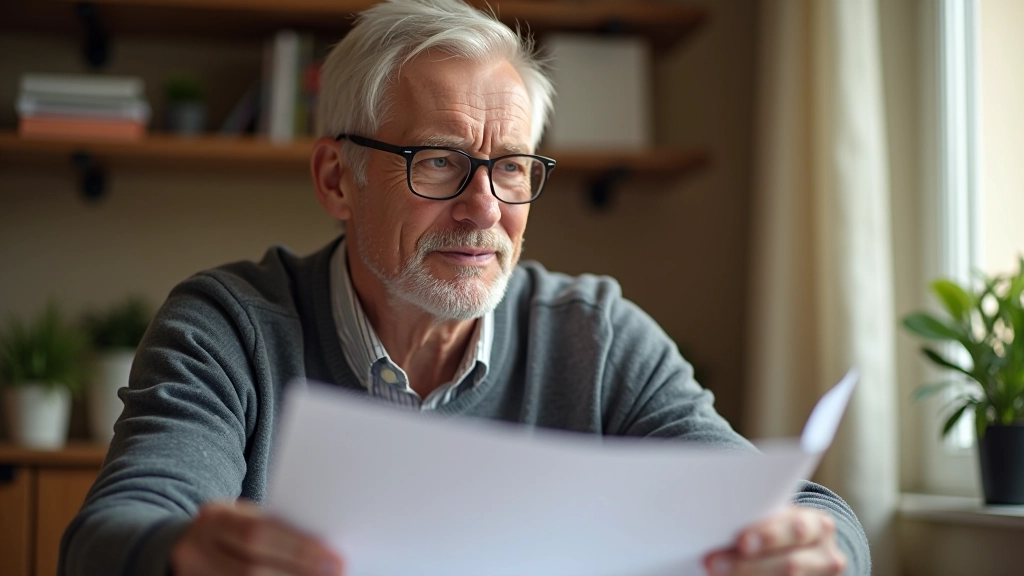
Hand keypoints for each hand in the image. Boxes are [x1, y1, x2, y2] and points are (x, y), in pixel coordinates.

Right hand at [171, 500, 343, 575]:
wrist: (192, 544)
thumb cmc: (237, 529)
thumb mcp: (250, 519)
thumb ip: (279, 530)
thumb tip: (327, 551)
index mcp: (214, 518)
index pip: (257, 533)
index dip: (298, 548)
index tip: (335, 558)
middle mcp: (195, 550)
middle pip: (251, 570)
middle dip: (297, 573)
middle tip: (335, 573)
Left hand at [702, 506, 845, 575]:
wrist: (807, 553)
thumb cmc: (781, 530)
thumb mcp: (778, 521)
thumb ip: (761, 523)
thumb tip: (719, 528)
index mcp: (818, 525)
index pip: (796, 529)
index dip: (769, 536)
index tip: (741, 542)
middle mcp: (827, 555)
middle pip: (790, 565)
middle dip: (748, 565)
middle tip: (713, 563)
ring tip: (717, 573)